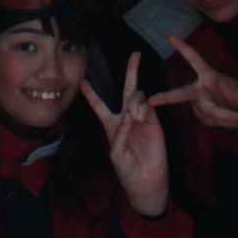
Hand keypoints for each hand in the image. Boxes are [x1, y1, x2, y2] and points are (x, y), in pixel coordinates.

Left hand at [82, 51, 170, 219]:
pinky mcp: (155, 124)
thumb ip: (119, 133)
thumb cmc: (127, 171)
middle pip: (127, 90)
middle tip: (136, 54)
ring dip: (135, 103)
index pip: (99, 105)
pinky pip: (149, 107)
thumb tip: (128, 115)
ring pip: (138, 97)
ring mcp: (142, 119)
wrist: (147, 183)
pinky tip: (140, 118)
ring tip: (135, 118)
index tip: (82, 80)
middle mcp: (126, 118)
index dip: (91, 93)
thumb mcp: (117, 154)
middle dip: (131, 71)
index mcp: (111, 125)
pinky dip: (143, 108)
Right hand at [148, 38, 237, 130]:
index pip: (194, 59)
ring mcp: (199, 105)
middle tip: (153, 100)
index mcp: (208, 75)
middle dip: (167, 97)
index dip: (183, 48)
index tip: (170, 36)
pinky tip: (235, 121)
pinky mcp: (202, 118)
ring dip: (228, 117)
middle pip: (182, 94)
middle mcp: (199, 89)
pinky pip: (215, 122)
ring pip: (210, 112)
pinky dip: (228, 123)